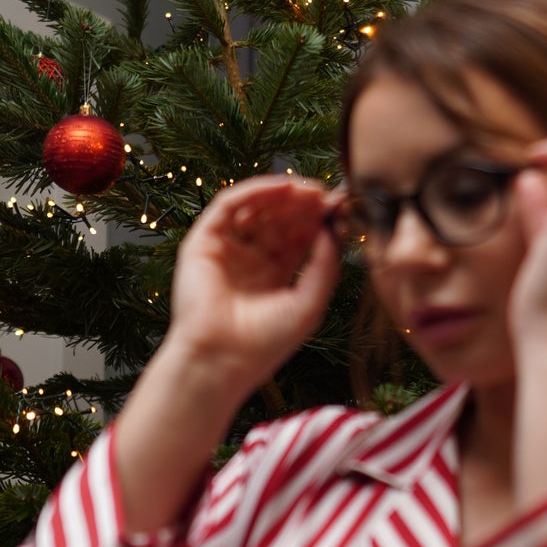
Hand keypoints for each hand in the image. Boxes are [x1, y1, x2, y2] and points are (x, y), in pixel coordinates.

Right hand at [165, 174, 341, 400]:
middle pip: (281, 217)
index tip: (343, 207)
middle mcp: (250, 258)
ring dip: (284, 194)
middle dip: (306, 204)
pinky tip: (283, 187)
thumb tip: (332, 228)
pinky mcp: (203, 242)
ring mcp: (227, 248)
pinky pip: (229, 204)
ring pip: (256, 207)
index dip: (321, 219)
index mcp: (275, 274)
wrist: (222, 360)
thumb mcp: (310, 301)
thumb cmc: (265, 342)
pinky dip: (256, 190)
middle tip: (330, 195)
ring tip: (311, 191)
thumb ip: (325, 264)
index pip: (299, 235)